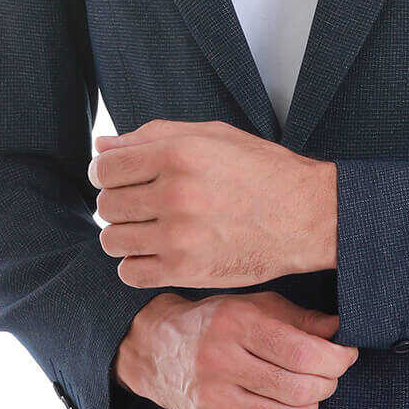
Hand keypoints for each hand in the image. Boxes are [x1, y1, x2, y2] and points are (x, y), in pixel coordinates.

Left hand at [89, 119, 336, 289]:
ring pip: (112, 240)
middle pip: (107, 204)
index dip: (107, 172)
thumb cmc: (260, 170)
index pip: (105, 167)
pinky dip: (136, 264)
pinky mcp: (186, 271)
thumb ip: (152, 136)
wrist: (306, 215)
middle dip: (119, 203)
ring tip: (151, 228)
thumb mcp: (210, 136)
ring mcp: (179, 236)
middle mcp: (174, 194)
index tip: (120, 178)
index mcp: (177, 154)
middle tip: (144, 204)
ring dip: (125, 234)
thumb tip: (102, 145)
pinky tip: (158, 252)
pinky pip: (130, 272)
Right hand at [114, 290, 358, 408]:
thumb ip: (300, 319)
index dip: (336, 358)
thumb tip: (339, 332)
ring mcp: (214, 402)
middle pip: (299, 388)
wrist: (157, 351)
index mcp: (236, 325)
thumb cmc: (215, 324)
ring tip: (306, 394)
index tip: (345, 355)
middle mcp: (220, 363)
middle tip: (328, 375)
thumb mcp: (254, 306)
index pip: (302, 351)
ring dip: (311, 408)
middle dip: (327, 383)